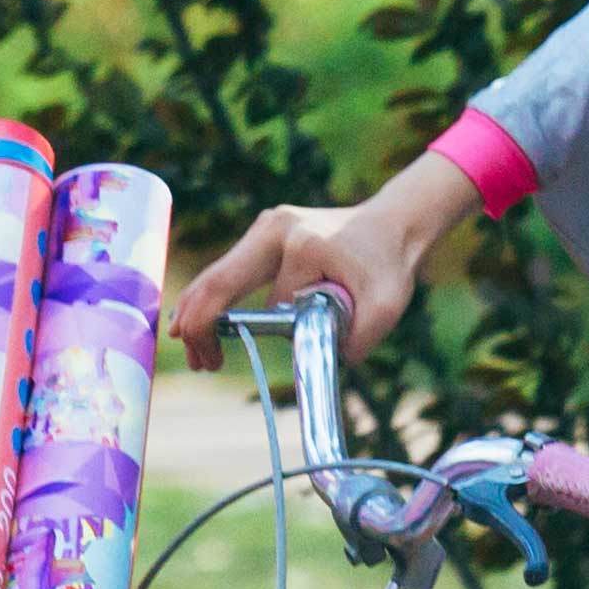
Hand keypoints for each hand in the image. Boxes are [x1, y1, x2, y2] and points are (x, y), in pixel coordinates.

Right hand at [167, 152, 481, 366]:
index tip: (211, 360)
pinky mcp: (265, 236)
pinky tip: (201, 324)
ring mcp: (266, 228)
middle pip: (218, 279)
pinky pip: (231, 272)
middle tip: (199, 363)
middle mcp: (274, 228)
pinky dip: (215, 300)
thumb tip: (316, 358)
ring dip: (207, 316)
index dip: (222, 328)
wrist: (391, 225)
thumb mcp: (386, 306)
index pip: (259, 297)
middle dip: (198, 322)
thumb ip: (357, 339)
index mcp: (301, 244)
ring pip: (222, 277)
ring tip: (206, 356)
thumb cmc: (388, 265)